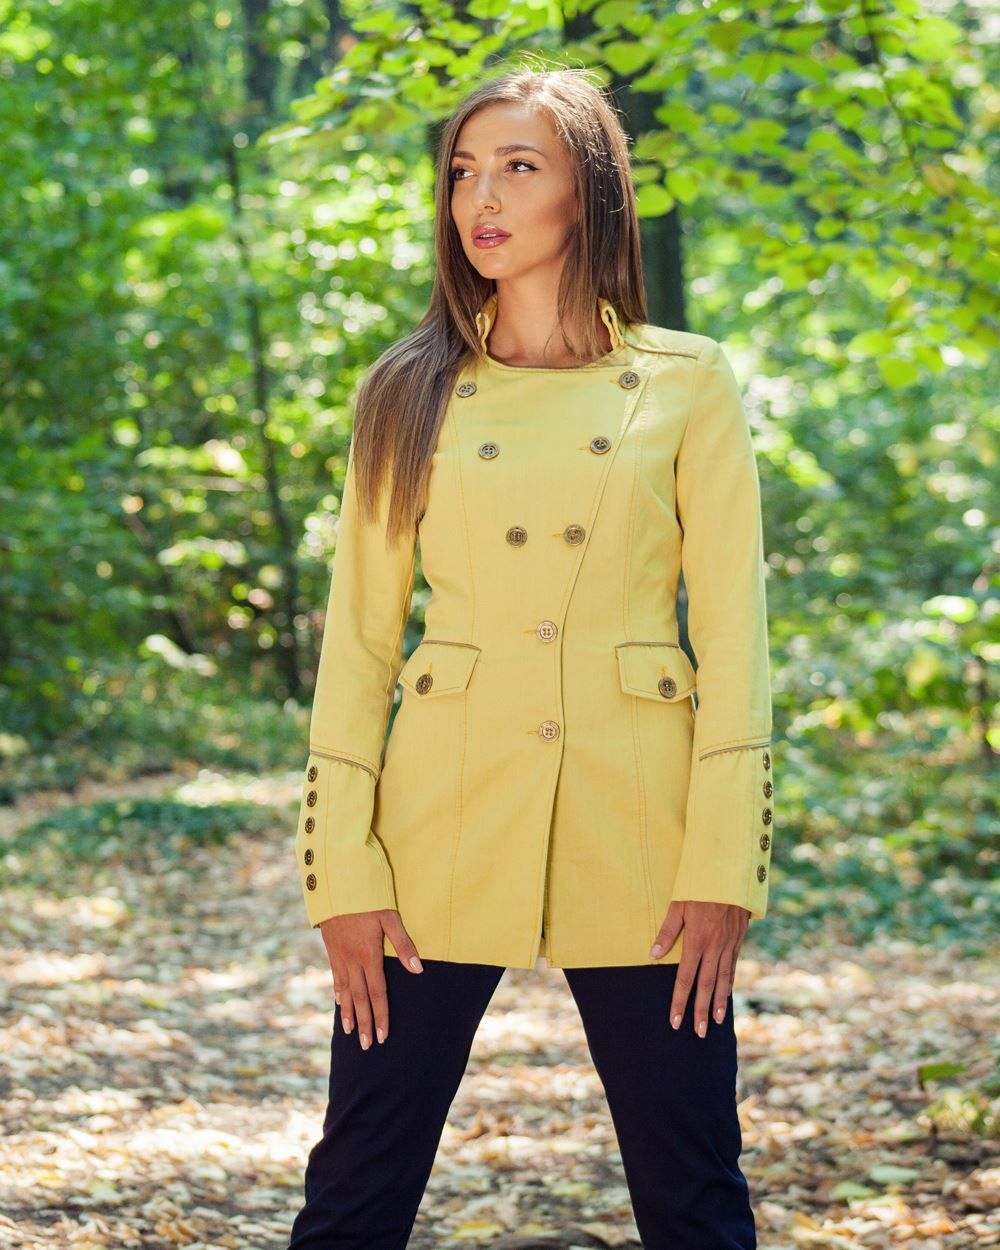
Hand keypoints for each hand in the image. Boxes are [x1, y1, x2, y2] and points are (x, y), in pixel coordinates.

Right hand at [318, 909, 422, 1050]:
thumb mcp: (389, 917)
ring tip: (351, 1033)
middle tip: (367, 1046)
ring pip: (345, 991)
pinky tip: (340, 1002)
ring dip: (349, 1013)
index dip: (381, 1015)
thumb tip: (418, 969)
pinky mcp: (331, 948)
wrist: (336, 882)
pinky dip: (338, 992)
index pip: (377, 993)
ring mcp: (339, 955)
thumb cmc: (368, 897)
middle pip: (360, 998)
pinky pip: (335, 976)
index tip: (383, 1036)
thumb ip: (403, 944)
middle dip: (365, 1023)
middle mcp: (352, 960)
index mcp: (369, 954)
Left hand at [649, 899, 748, 1037]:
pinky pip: (732, 966)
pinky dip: (729, 983)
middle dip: (700, 1010)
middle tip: (698, 1033)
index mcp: (697, 940)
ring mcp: (729, 944)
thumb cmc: (700, 886)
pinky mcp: (738, 939)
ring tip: (714, 1022)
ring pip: (722, 979)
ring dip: (718, 1002)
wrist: (731, 872)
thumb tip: (653, 955)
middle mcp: (714, 947)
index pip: (685, 978)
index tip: (675, 1021)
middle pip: (705, 985)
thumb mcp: (678, 905)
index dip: (679, 1001)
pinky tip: (726, 994)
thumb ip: (667, 932)